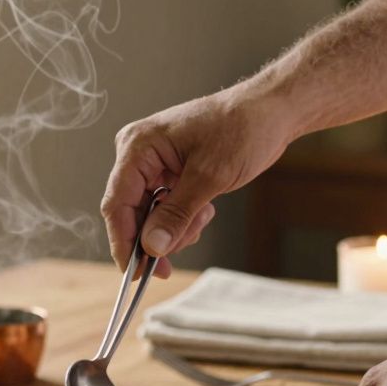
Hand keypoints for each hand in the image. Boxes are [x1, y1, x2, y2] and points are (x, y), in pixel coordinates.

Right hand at [101, 84, 289, 276]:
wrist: (270, 113)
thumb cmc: (242, 129)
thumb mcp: (209, 176)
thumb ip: (176, 214)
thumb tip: (152, 247)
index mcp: (138, 146)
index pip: (116, 203)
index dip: (123, 241)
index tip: (134, 272)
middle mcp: (139, 154)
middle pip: (130, 213)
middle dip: (155, 238)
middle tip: (173, 262)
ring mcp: (153, 164)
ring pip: (149, 215)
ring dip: (175, 228)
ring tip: (203, 216)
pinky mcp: (169, 173)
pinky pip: (165, 208)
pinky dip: (184, 218)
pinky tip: (205, 208)